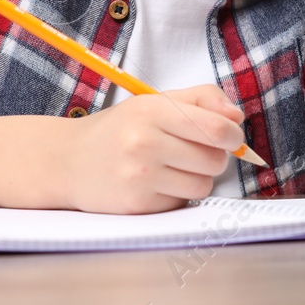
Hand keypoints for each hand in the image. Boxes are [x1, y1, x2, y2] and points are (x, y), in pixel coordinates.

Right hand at [59, 85, 244, 213]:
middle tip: (196, 151)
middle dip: (215, 157)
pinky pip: (182, 203)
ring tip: (175, 168)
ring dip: (198, 178)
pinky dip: (177, 195)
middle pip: (214, 159)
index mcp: (152, 110)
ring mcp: (139, 177)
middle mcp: (144, 142)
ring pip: (202, 185)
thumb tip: (236, 117)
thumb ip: (201, 99)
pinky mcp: (137, 205)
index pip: (214, 127)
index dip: (233, 135)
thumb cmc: (120, 129)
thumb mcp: (154, 102)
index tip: (232, 136)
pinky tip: (156, 184)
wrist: (68, 161)